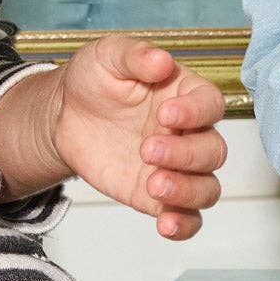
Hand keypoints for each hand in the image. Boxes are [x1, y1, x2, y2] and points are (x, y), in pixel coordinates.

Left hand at [0, 37, 226, 237]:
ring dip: (188, 190)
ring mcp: (176, 168)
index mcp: (186, 94)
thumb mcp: (108, 56)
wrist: (65, 116)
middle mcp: (190, 132)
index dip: (195, 112)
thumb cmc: (95, 79)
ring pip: (208, 187)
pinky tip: (165, 225)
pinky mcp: (155, 196)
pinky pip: (187, 217)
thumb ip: (135, 55)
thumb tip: (161, 60)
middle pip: (213, 150)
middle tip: (147, 150)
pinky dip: (184, 225)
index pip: (210, 104)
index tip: (165, 113)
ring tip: (153, 185)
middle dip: (185, 154)